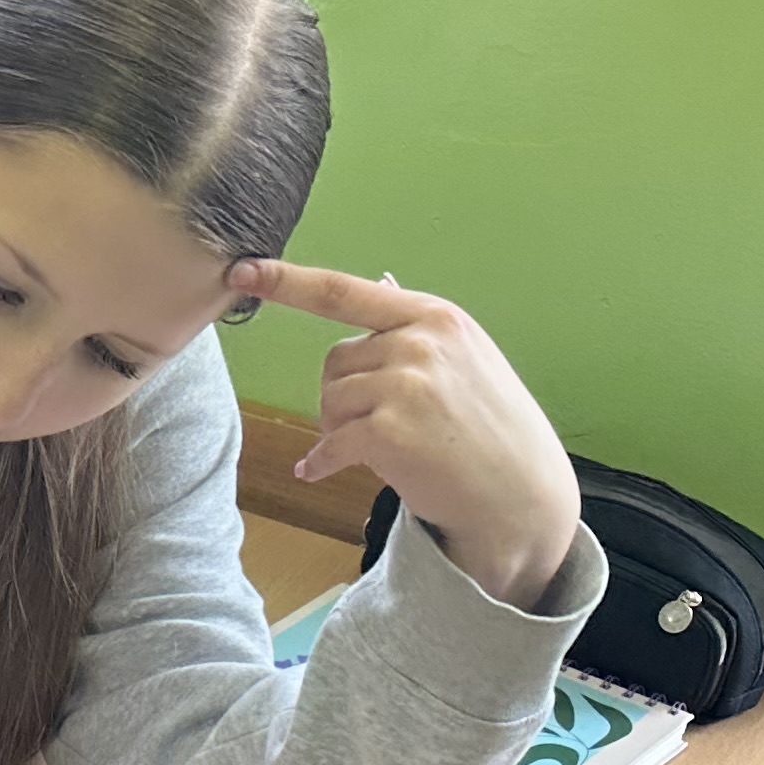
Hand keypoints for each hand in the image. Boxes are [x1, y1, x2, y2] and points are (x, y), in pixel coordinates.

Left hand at [227, 259, 582, 606]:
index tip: (243, 268)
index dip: (287, 281)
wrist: (521, 496)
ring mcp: (407, 384)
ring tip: (382, 449)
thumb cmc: (492, 431)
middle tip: (380, 427)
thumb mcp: (465, 359)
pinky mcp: (390, 431)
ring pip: (330, 401)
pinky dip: (323, 461)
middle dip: (343, 397)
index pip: (344, 292)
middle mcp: (421, 341)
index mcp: (435, 317)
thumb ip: (416, 329)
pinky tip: (323, 472)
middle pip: (334, 361)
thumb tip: (382, 281)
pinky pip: (330, 442)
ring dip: (340, 430)